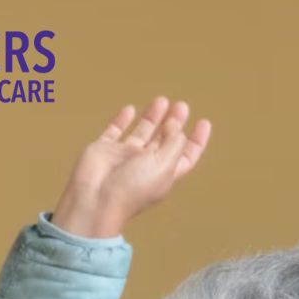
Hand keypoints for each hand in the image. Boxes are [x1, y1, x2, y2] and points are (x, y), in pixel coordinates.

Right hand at [52, 96, 211, 237]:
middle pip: (165, 141)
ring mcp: (124, 157)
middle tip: (181, 105)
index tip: (203, 122)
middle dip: (175, 123)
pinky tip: (130, 109)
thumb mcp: (164, 165)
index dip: (196, 140)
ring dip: (152, 117)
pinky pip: (115, 131)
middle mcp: (145, 165)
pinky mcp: (104, 150)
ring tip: (162, 100)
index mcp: (164, 173)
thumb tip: (175, 124)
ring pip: (142, 133)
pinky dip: (122, 120)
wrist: (95, 198)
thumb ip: (174, 142)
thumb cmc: (131, 189)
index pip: (185, 155)